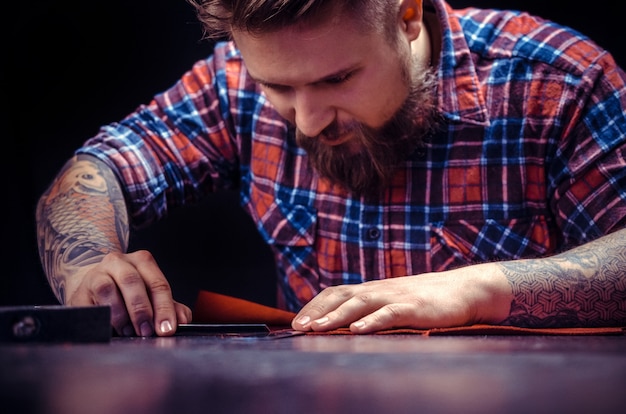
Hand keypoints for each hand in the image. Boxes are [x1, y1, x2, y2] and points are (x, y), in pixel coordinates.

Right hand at [65, 250, 191, 336]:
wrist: (92, 286)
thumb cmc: (127, 292)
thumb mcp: (151, 296)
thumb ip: (170, 307)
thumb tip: (183, 320)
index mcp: (142, 261)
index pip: (157, 283)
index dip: (164, 308)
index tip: (167, 329)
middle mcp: (119, 262)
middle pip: (133, 282)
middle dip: (142, 310)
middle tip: (147, 332)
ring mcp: (96, 273)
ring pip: (108, 289)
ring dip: (120, 315)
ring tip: (129, 332)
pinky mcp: (79, 290)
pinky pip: (89, 304)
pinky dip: (101, 318)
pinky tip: (110, 329)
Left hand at [291, 264, 511, 332]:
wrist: (464, 291)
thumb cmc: (426, 300)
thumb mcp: (393, 301)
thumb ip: (372, 309)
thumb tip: (346, 324)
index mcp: (372, 289)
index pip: (336, 292)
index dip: (314, 305)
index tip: (296, 321)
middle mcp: (379, 290)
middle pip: (341, 296)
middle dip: (317, 311)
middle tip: (298, 327)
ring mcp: (396, 297)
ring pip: (360, 303)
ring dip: (337, 316)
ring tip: (319, 328)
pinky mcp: (414, 307)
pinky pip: (389, 313)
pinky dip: (372, 321)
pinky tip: (358, 330)